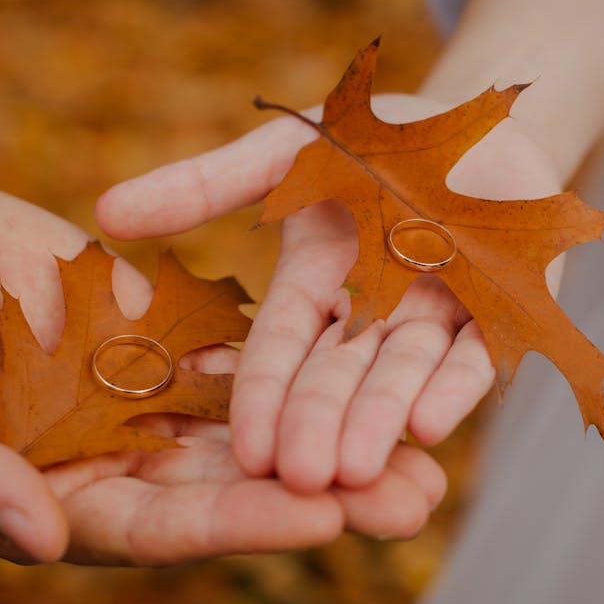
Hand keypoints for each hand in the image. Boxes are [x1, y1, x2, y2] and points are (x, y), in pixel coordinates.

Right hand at [0, 144, 443, 563]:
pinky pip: (249, 356)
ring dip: (335, 438)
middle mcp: (118, 462)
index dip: (234, 527)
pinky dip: (308, 364)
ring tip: (426, 455)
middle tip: (408, 504)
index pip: (155, 528)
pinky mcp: (172, 340)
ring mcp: (150, 402)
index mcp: (57, 499)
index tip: (316, 518)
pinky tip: (377, 365)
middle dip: (319, 496)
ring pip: (256, 430)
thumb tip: (35, 537)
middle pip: (230, 492)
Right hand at [96, 94, 563, 493]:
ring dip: (376, 424)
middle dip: (316, 428)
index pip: (277, 351)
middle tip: (296, 480)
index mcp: (312, 289)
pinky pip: (473, 356)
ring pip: (398, 378)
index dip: (260, 398)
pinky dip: (451, 389)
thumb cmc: (371, 137)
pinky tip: (428, 427)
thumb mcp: (282, 155)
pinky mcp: (499, 317)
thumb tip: (104, 212)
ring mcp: (434, 319)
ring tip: (353, 474)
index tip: (243, 450)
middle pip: (336, 378)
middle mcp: (368, 316)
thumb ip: (205, 185)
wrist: (476, 122)